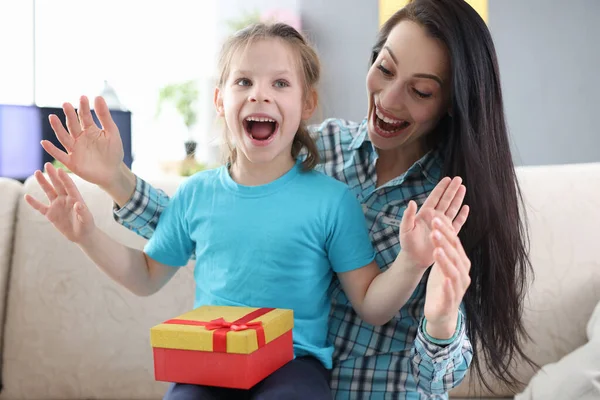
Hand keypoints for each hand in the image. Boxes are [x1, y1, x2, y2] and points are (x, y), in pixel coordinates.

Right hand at [24, 163, 95, 243]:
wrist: (82, 235)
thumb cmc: (87, 225)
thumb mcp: (86, 219)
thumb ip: (82, 211)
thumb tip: (78, 204)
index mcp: (75, 198)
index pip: (69, 186)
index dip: (64, 178)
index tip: (60, 169)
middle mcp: (65, 199)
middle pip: (58, 185)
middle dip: (52, 175)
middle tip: (47, 164)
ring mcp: (57, 205)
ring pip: (48, 192)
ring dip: (43, 183)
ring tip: (37, 172)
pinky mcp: (50, 213)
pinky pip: (40, 207)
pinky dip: (33, 202)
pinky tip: (26, 196)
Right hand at [42, 95, 123, 189]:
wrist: (113, 172)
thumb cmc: (113, 152)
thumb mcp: (112, 133)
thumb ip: (104, 116)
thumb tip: (98, 96)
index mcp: (89, 130)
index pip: (84, 116)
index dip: (83, 107)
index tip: (83, 97)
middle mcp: (79, 138)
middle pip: (72, 125)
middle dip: (69, 115)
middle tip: (66, 104)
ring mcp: (74, 149)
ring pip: (64, 137)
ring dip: (57, 128)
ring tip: (52, 117)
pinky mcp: (72, 162)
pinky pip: (60, 155)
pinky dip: (52, 150)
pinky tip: (44, 142)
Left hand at [399, 176, 468, 269]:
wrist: (414, 258)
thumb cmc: (407, 243)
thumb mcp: (405, 228)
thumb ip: (408, 215)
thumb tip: (412, 202)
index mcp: (425, 213)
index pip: (435, 197)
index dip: (441, 188)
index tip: (447, 178)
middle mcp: (435, 217)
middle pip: (446, 200)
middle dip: (452, 189)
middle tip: (458, 178)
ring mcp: (442, 225)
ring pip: (452, 209)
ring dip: (458, 199)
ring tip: (463, 188)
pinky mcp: (448, 234)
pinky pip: (457, 223)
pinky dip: (462, 216)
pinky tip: (466, 208)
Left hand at [423, 216, 471, 337]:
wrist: (441, 314)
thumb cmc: (442, 286)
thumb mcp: (442, 264)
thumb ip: (444, 248)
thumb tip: (441, 227)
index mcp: (460, 262)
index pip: (454, 243)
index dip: (445, 230)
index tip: (435, 217)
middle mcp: (462, 273)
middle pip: (454, 254)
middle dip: (444, 240)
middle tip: (434, 228)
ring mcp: (457, 288)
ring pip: (453, 272)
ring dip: (445, 260)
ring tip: (436, 249)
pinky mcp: (450, 302)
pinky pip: (450, 293)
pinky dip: (448, 286)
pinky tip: (443, 279)